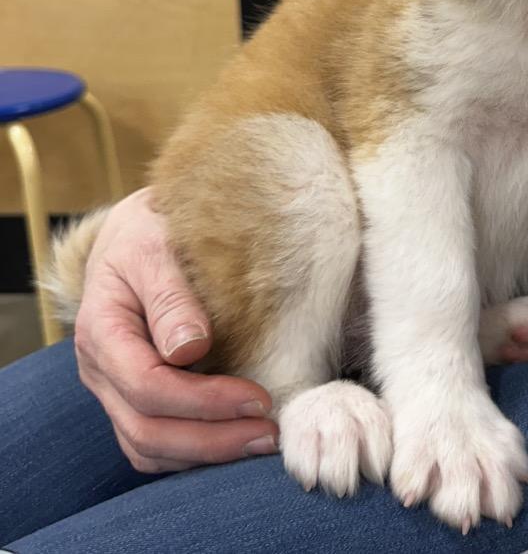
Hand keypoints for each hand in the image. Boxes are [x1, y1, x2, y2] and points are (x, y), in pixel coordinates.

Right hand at [73, 188, 277, 471]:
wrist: (135, 233)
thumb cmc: (152, 232)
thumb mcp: (157, 247)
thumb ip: (171, 296)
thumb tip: (190, 350)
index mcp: (102, 330)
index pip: (148, 386)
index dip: (204, 402)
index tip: (258, 398)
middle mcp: (100, 369)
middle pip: (147, 429)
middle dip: (211, 439)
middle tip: (270, 435)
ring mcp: (112, 388)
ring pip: (147, 447)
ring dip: (205, 454)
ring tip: (261, 441)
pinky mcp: (131, 396)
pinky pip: (152, 444)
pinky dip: (192, 452)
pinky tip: (234, 439)